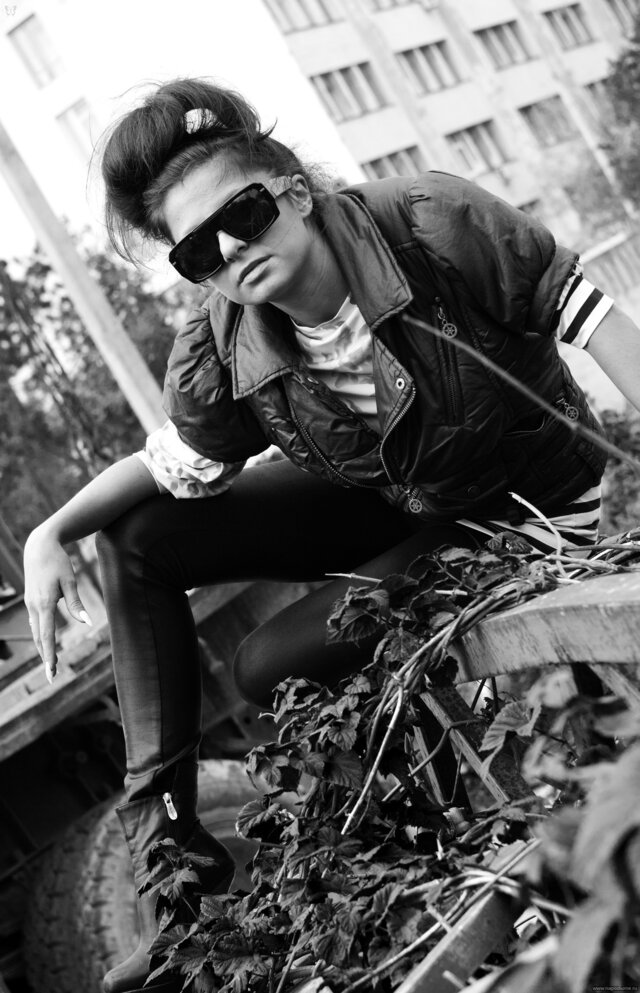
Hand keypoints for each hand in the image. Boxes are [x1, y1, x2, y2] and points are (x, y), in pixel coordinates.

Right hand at [23, 529, 91, 683]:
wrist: (39, 547)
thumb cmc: (58, 562)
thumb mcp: (70, 581)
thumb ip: (77, 604)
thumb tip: (87, 623)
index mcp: (44, 604)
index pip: (47, 636)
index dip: (49, 655)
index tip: (52, 671)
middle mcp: (34, 607)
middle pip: (39, 638)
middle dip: (45, 658)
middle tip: (52, 677)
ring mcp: (30, 604)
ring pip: (36, 632)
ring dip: (43, 649)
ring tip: (51, 665)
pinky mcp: (31, 601)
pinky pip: (35, 624)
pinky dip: (40, 636)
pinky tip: (45, 643)